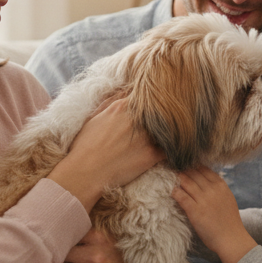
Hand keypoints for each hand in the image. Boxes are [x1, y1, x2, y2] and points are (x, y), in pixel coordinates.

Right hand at [49, 98, 164, 210]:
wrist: (85, 173)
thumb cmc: (85, 146)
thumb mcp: (94, 117)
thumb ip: (111, 101)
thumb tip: (125, 88)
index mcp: (123, 106)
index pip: (145, 94)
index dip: (152, 98)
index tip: (157, 101)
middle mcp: (137, 118)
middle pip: (160, 108)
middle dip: (165, 110)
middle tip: (172, 113)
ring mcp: (146, 137)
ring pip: (168, 126)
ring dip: (171, 128)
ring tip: (176, 130)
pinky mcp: (152, 155)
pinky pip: (171, 147)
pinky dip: (174, 147)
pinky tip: (175, 148)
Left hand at [172, 166, 254, 262]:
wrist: (231, 238)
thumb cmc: (229, 221)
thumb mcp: (228, 198)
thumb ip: (218, 188)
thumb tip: (206, 180)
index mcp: (221, 185)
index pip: (203, 168)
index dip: (192, 165)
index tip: (184, 165)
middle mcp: (212, 189)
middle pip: (193, 173)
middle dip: (182, 170)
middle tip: (171, 168)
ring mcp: (203, 199)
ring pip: (185, 182)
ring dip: (176, 178)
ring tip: (168, 177)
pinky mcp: (195, 211)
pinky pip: (181, 196)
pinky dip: (174, 192)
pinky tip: (170, 190)